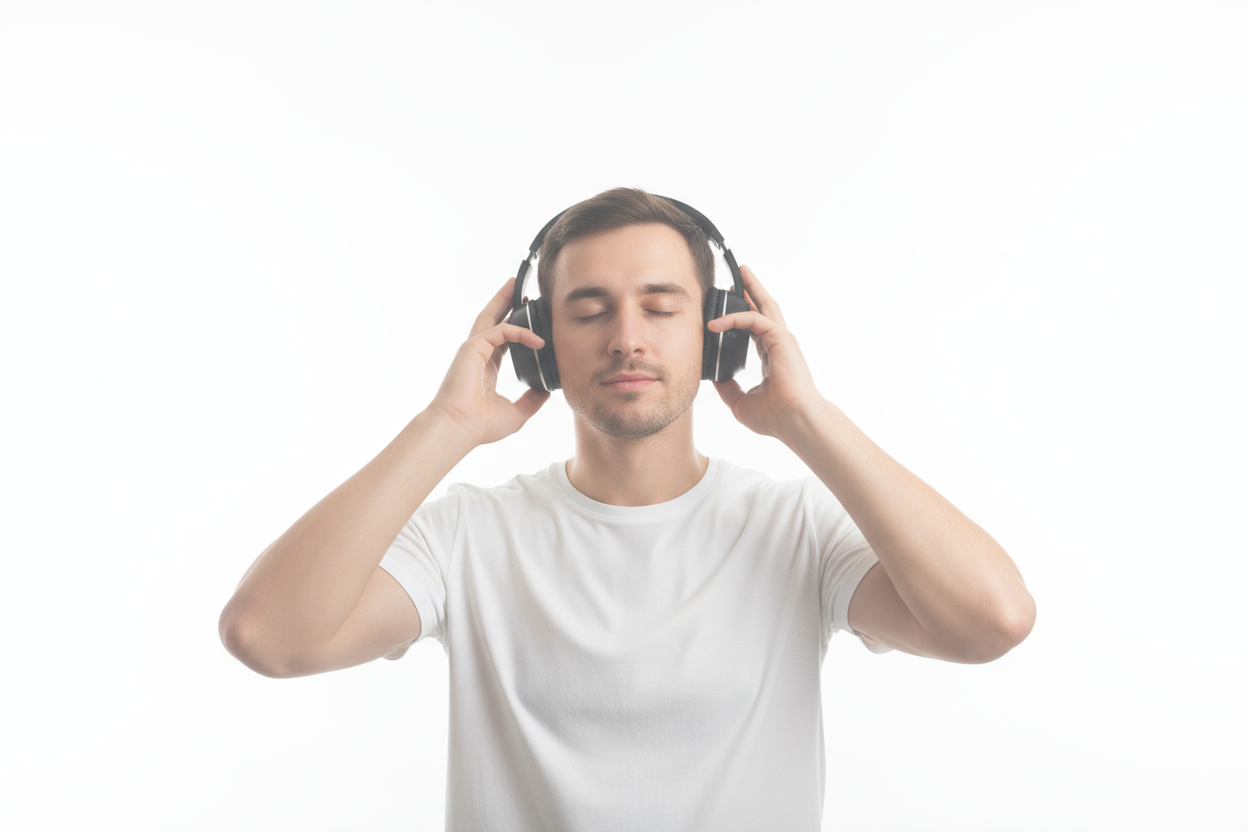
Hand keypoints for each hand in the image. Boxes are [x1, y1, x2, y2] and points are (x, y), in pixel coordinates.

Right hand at [427, 277, 550, 446]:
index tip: (532, 321)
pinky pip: (502, 331)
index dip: (516, 329)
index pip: (501, 341)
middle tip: (519, 288)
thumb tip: (548, 390)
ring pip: (491, 316)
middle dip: (504, 302)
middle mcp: (477, 355)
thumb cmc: (480, 426)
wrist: (459, 428)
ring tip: (517, 283)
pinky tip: (538, 341)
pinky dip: (521, 332)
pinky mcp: (473, 347)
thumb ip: (532, 400)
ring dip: (504, 299)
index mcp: (485, 369)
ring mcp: (473, 349)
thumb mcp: (516, 413)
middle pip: (492, 320)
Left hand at [708, 265, 824, 439]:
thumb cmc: (776, 417)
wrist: (794, 421)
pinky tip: (715, 323)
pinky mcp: (781, 339)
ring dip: (752, 288)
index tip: (727, 309)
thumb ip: (728, 388)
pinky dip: (734, 318)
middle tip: (739, 276)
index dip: (742, 317)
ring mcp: (782, 340)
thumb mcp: (740, 402)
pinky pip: (753, 319)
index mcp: (773, 357)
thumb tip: (714, 378)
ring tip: (741, 273)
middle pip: (764, 310)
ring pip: (764, 306)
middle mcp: (779, 345)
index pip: (756, 329)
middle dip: (752, 291)